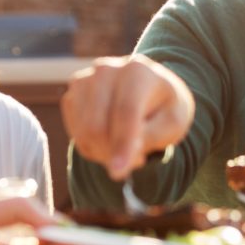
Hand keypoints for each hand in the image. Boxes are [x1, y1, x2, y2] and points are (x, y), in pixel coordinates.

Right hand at [63, 55, 194, 180]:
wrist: (149, 91)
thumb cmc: (165, 108)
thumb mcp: (173, 123)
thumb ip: (151, 137)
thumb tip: (123, 156)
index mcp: (137, 71)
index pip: (125, 111)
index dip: (122, 144)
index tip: (119, 173)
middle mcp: (105, 70)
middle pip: (98, 125)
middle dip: (113, 153)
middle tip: (137, 160)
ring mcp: (84, 81)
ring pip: (84, 132)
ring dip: (104, 152)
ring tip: (127, 148)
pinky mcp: (71, 95)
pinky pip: (76, 134)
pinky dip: (93, 147)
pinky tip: (111, 140)